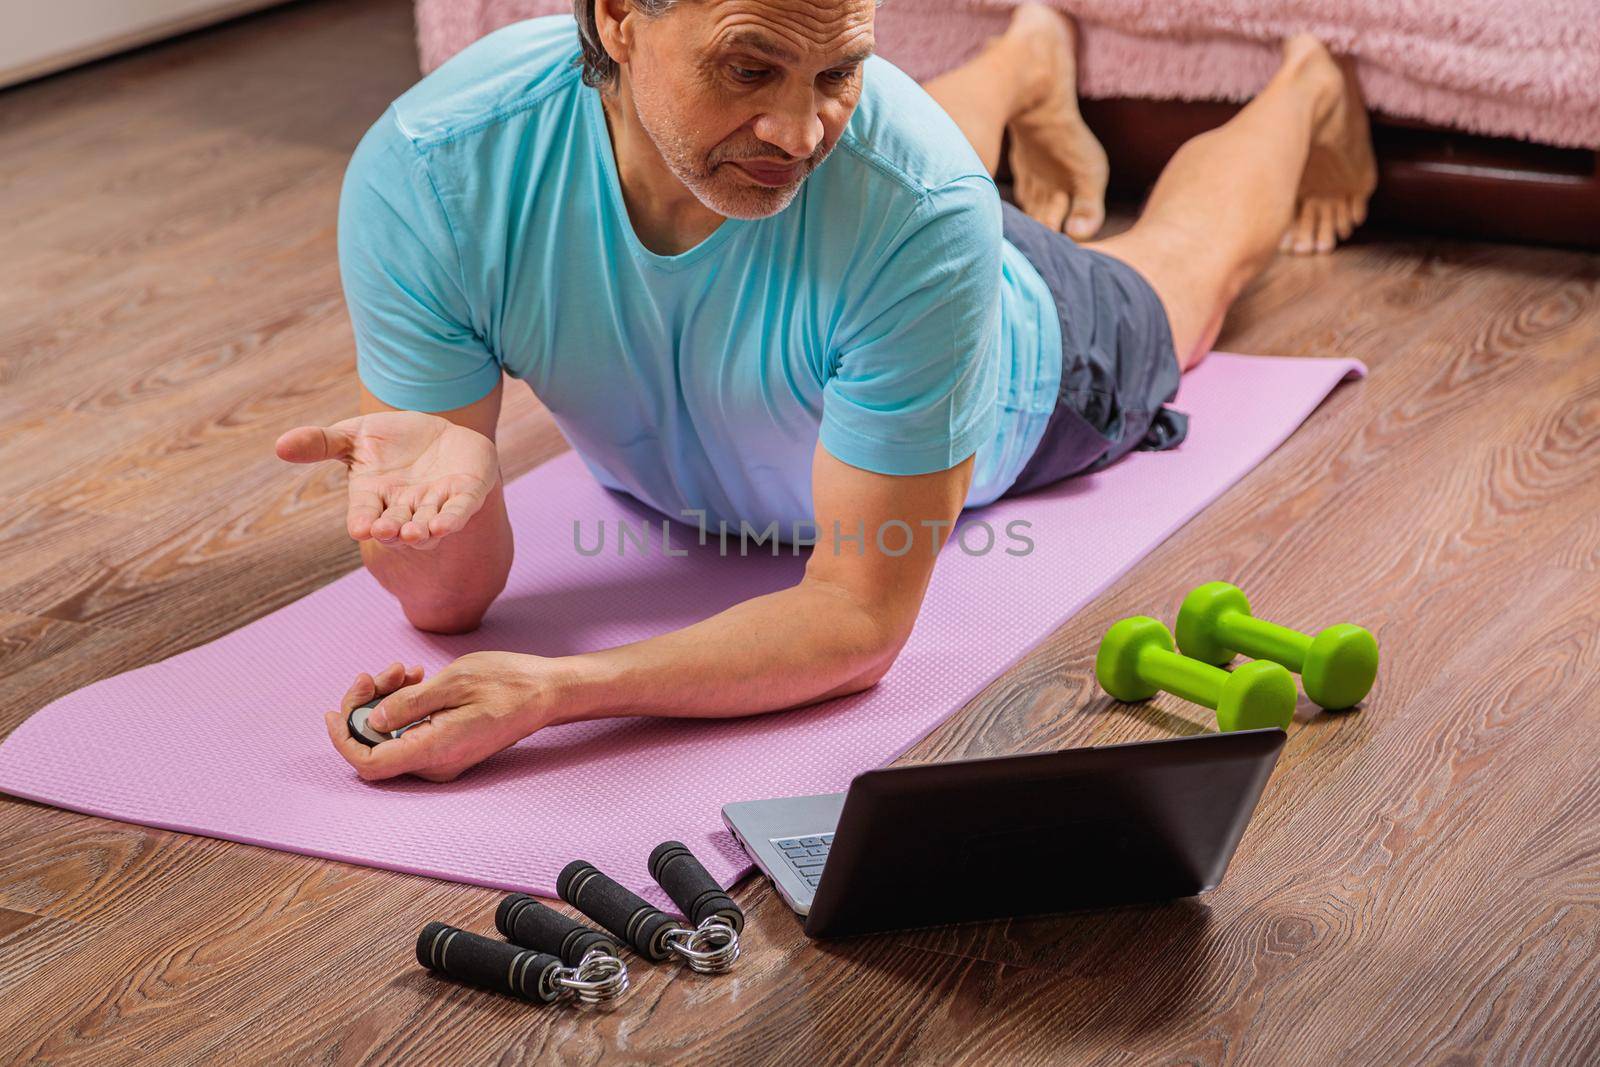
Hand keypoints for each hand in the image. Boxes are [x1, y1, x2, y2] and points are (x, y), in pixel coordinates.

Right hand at [275, 411, 498, 549]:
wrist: (440, 433)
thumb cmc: (391, 440)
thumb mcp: (354, 435)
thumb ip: (321, 442)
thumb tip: (280, 445)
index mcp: (374, 498)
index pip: (365, 515)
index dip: (363, 522)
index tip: (359, 528)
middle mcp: (404, 507)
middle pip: (396, 525)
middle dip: (391, 530)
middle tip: (386, 531)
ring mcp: (435, 504)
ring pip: (428, 525)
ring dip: (422, 531)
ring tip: (415, 533)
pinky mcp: (465, 495)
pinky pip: (459, 511)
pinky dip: (452, 518)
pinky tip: (445, 525)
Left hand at [323, 652, 566, 781]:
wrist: (546, 693)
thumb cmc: (508, 683)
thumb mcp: (454, 682)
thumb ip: (408, 704)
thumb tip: (372, 721)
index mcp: (434, 750)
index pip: (368, 762)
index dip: (342, 739)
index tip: (333, 712)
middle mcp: (435, 764)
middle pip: (375, 748)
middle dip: (366, 708)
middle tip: (376, 673)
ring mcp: (442, 759)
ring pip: (392, 737)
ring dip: (386, 702)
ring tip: (403, 670)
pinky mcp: (448, 748)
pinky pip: (410, 734)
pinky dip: (404, 708)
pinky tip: (415, 679)